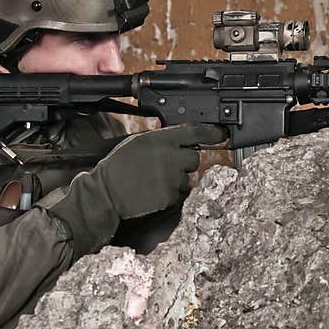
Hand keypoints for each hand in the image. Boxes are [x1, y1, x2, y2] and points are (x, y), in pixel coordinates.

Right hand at [100, 123, 226, 218]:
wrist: (106, 193)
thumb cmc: (119, 167)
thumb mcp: (139, 143)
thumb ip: (162, 139)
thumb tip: (183, 140)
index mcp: (160, 140)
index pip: (194, 132)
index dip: (211, 132)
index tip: (221, 133)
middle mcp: (170, 157)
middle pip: (194, 157)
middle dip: (184, 161)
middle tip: (164, 165)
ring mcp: (172, 178)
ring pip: (186, 177)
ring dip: (176, 178)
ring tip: (153, 179)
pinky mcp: (171, 197)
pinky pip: (180, 193)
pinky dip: (171, 192)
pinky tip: (154, 190)